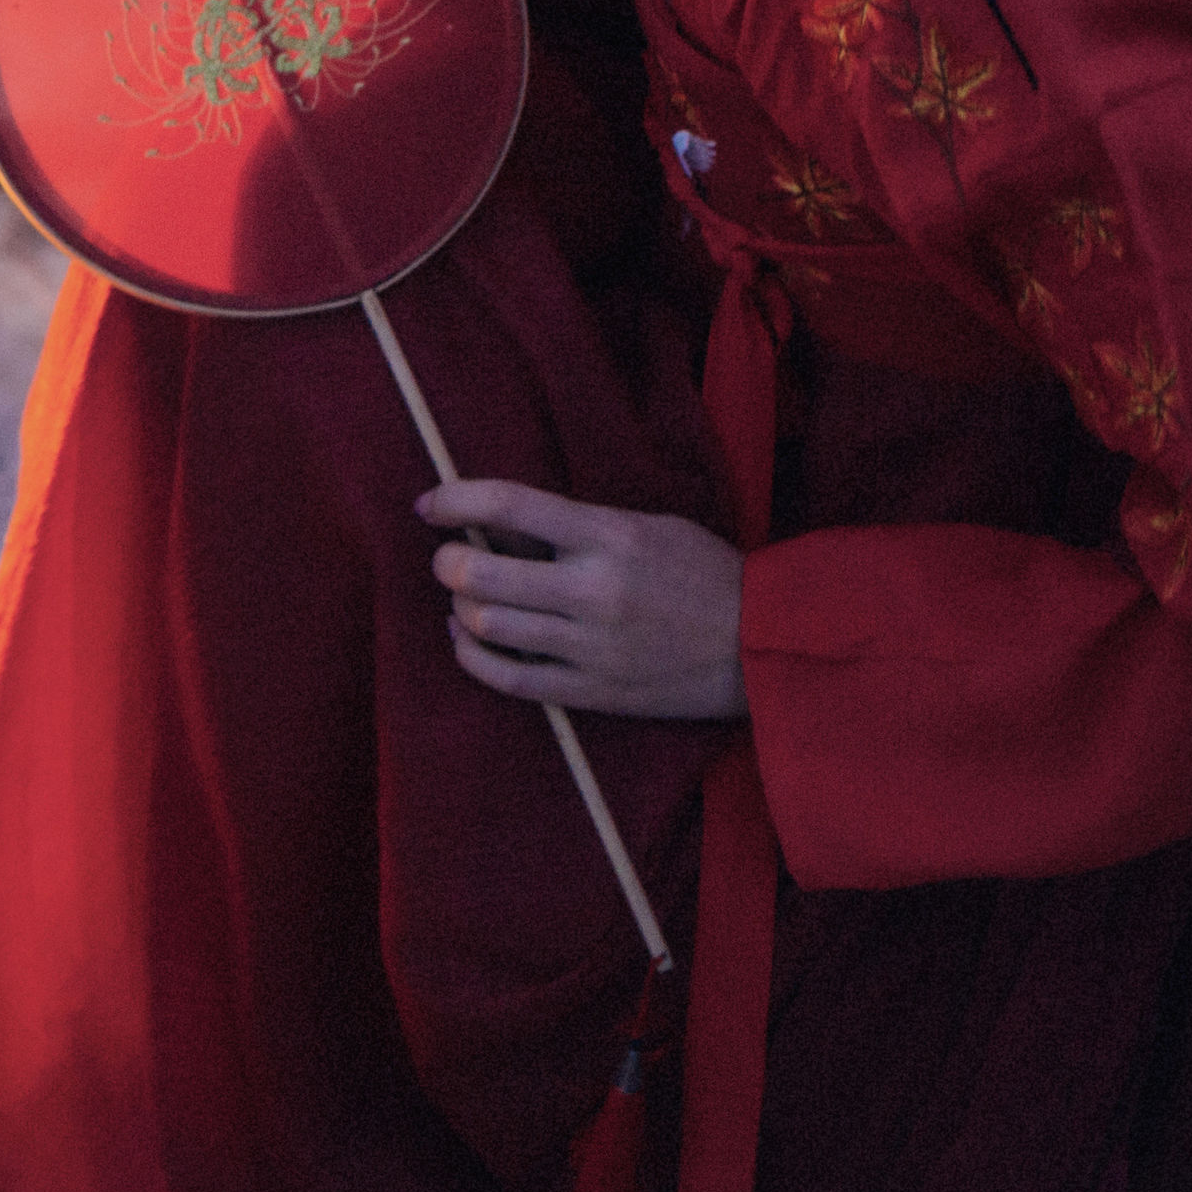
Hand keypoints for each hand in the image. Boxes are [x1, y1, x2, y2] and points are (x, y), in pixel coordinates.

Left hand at [421, 479, 745, 720]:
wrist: (763, 645)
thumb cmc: (705, 574)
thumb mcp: (649, 526)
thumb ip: (579, 525)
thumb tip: (500, 523)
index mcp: (610, 536)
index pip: (509, 505)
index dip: (455, 499)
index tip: (428, 504)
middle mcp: (593, 590)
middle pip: (480, 572)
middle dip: (446, 561)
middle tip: (445, 556)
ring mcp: (590, 646)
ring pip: (487, 624)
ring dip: (459, 605)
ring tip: (464, 596)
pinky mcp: (592, 691)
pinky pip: (509, 678)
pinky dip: (472, 656)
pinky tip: (467, 639)